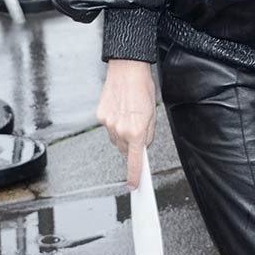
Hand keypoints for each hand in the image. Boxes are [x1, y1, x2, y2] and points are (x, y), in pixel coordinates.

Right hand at [96, 58, 156, 187]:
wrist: (127, 70)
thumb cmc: (143, 88)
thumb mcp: (153, 113)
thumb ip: (149, 134)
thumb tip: (144, 146)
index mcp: (137, 131)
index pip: (135, 161)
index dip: (134, 175)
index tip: (134, 185)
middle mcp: (121, 130)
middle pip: (125, 150)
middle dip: (131, 145)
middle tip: (137, 129)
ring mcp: (108, 124)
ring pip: (115, 139)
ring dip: (122, 134)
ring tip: (128, 115)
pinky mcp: (100, 116)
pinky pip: (108, 127)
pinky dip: (114, 123)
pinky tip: (119, 110)